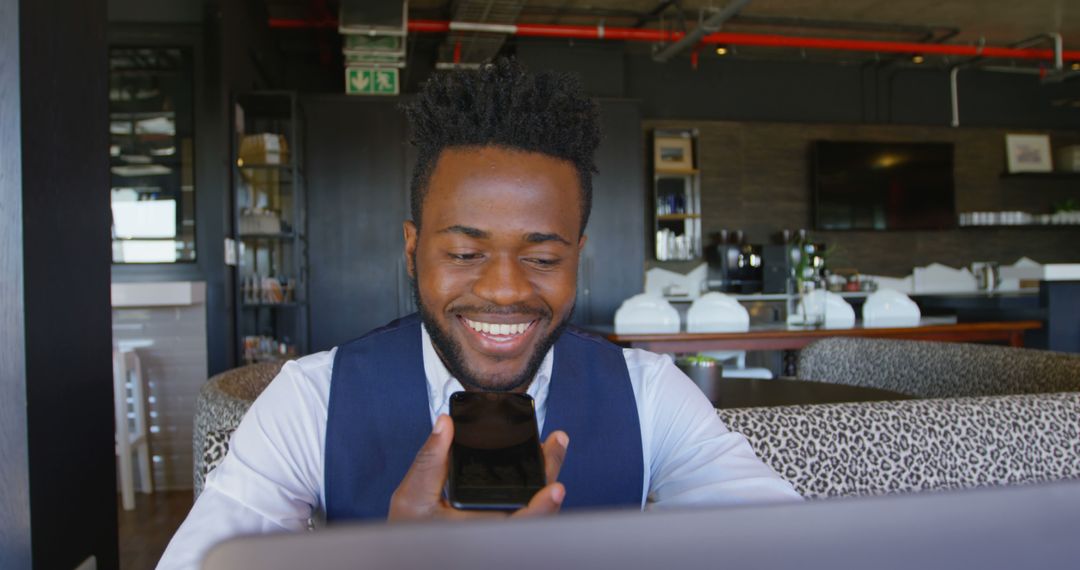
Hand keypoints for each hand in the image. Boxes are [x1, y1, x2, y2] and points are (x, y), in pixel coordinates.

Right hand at [388, 414, 569, 520]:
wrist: (411, 553)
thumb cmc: (411, 531)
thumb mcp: (413, 498)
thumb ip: (429, 463)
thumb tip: (444, 425)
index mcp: (479, 532)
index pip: (521, 523)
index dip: (543, 508)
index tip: (555, 489)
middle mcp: (495, 535)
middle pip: (538, 512)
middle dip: (549, 473)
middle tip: (556, 442)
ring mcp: (500, 532)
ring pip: (535, 511)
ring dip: (543, 479)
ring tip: (551, 446)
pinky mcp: (499, 526)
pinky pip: (524, 510)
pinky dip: (533, 488)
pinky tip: (534, 463)